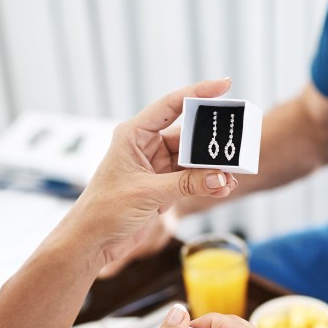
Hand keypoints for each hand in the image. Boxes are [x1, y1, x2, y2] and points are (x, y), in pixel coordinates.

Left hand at [70, 78, 237, 271]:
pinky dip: (206, 183)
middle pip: (187, 134)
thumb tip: (220, 177)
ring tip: (231, 175)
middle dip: (211, 142)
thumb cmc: (104, 211)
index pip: (171, 105)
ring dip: (211, 168)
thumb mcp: (147, 193)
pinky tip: (221, 187)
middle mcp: (145, 146)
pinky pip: (191, 178)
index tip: (224, 86)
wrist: (92, 241)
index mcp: (133, 134)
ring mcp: (155, 166)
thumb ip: (186, 184)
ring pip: (192, 159)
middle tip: (235, 143)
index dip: (198, 93)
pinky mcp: (162, 186)